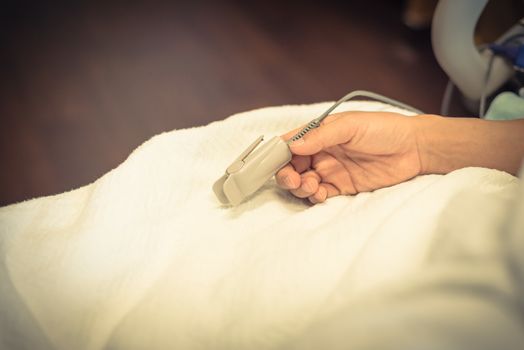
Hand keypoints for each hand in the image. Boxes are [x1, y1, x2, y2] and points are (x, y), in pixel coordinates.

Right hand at [276, 111, 422, 203]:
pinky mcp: (343, 187)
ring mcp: (331, 171)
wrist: (415, 149)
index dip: (279, 154)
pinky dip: (314, 197)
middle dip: (286, 175)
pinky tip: (320, 193)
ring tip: (311, 185)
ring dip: (300, 187)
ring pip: (303, 183)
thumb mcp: (351, 126)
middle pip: (292, 167)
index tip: (272, 163)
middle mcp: (322, 152)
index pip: (291, 144)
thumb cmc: (385, 129)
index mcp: (320, 133)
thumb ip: (321, 135)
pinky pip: (320, 194)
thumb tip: (293, 145)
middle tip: (293, 180)